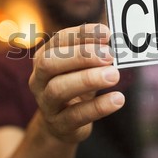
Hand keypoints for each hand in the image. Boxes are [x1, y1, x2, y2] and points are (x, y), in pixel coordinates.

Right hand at [29, 23, 123, 142]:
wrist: (63, 123)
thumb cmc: (76, 84)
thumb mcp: (83, 67)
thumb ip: (95, 52)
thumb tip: (115, 38)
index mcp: (44, 56)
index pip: (59, 40)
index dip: (82, 34)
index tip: (106, 33)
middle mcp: (39, 78)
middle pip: (50, 62)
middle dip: (81, 56)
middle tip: (109, 55)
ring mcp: (46, 103)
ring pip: (58, 89)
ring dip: (88, 79)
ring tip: (115, 75)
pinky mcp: (59, 125)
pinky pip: (76, 115)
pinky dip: (98, 107)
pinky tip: (118, 99)